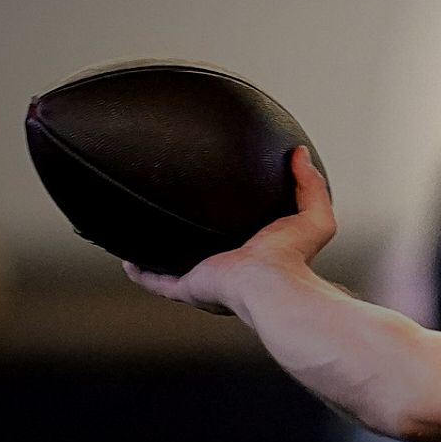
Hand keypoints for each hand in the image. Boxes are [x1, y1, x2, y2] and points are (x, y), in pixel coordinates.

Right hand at [121, 145, 336, 316]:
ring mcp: (206, 278)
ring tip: (147, 231)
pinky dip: (141, 271)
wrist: (270, 281)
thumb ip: (309, 183)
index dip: (230, 224)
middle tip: (177, 213)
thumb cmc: (292, 257)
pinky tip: (128, 258)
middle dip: (192, 237)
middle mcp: (228, 269)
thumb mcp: (312, 215)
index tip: (219, 204)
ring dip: (162, 253)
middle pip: (206, 252)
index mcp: (255, 256)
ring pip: (177, 266)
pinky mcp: (187, 287)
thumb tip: (301, 154)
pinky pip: (156, 280)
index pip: (240, 238)